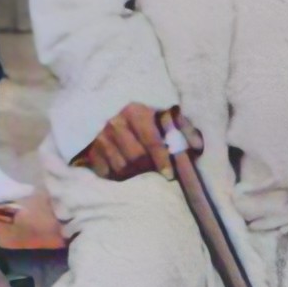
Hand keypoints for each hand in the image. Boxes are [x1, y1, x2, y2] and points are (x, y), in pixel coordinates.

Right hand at [74, 102, 196, 181]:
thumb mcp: (166, 118)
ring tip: (140, 168)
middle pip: (136, 158)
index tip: (169, 175)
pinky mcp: (90, 151)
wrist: (110, 114)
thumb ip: (184, 130)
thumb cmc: (147, 119)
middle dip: (148, 167)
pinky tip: (124, 169)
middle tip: (154, 170)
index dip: (162, 160)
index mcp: (135, 111)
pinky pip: (106, 173)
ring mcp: (100, 138)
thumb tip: (197, 147)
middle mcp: (115, 123)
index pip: (151, 141)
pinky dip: (116, 175)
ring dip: (134, 172)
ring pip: (122, 168)